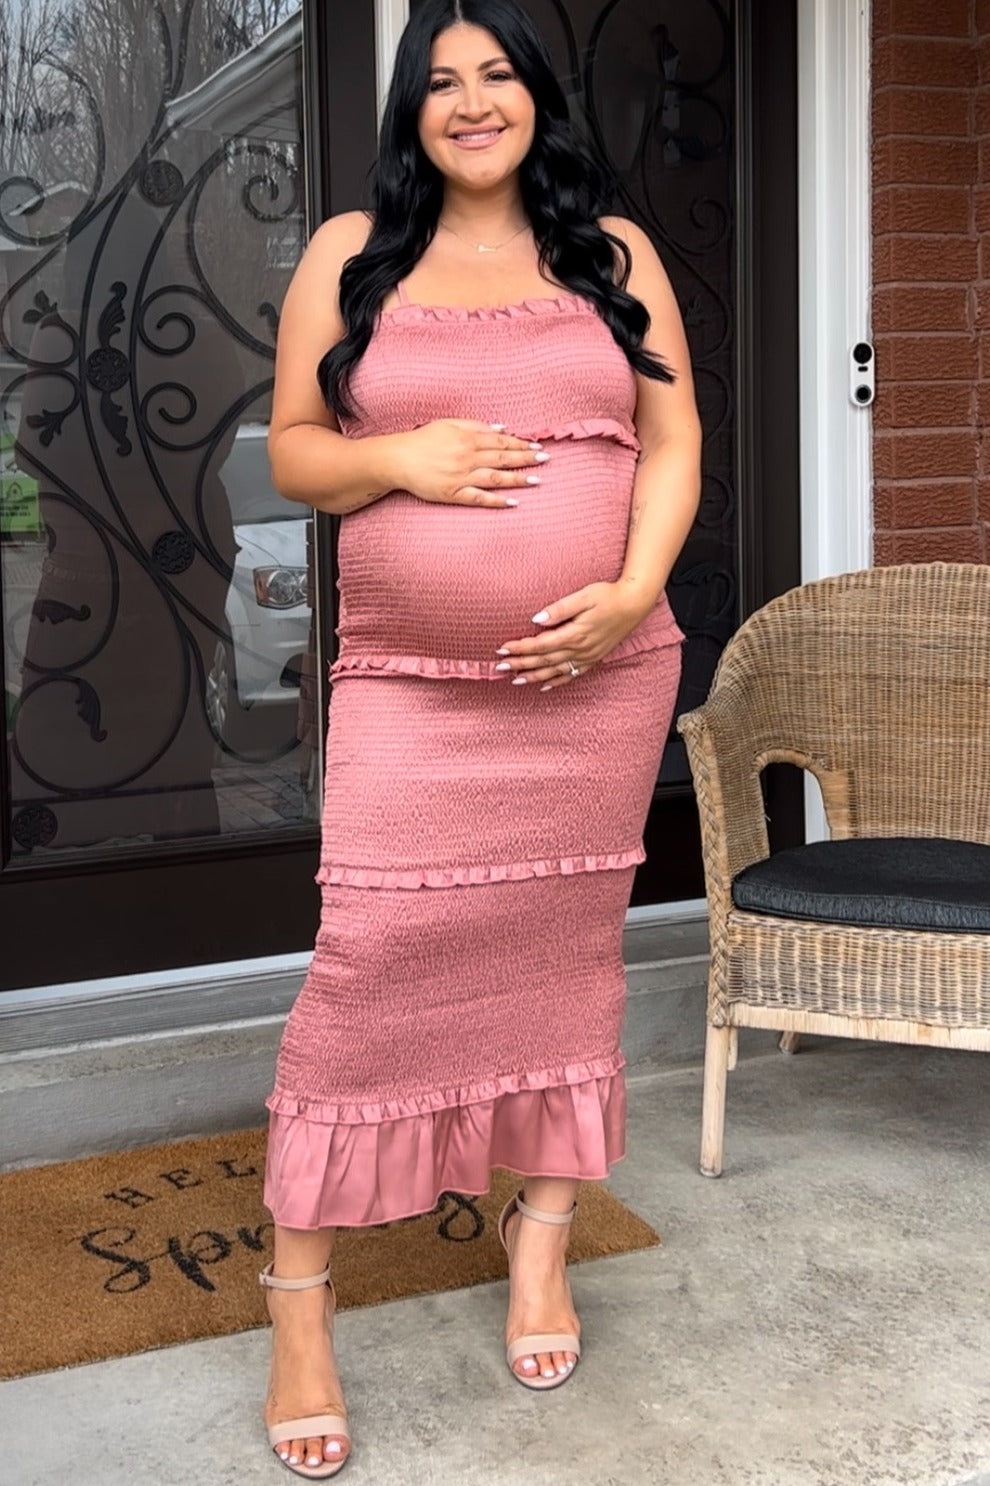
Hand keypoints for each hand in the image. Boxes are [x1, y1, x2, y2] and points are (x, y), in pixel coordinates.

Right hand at [389, 420, 546, 507]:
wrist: (398, 459)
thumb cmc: (423, 440)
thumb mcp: (449, 425)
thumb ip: (476, 425)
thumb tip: (502, 429)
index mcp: (467, 439)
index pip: (501, 441)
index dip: (520, 444)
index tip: (537, 446)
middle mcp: (467, 457)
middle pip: (502, 458)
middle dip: (526, 459)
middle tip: (545, 460)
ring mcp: (461, 477)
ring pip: (495, 478)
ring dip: (517, 479)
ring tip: (536, 480)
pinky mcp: (453, 493)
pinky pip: (478, 498)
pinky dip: (496, 500)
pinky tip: (512, 502)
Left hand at [495, 582, 651, 689]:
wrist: (635, 604)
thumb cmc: (609, 595)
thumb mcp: (584, 596)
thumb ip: (560, 608)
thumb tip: (536, 620)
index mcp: (575, 633)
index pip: (541, 644)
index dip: (520, 648)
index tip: (502, 648)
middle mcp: (580, 649)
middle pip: (544, 660)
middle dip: (520, 664)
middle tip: (499, 668)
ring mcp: (587, 656)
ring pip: (555, 671)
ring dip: (533, 676)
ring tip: (514, 680)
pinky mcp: (593, 658)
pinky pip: (571, 675)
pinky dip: (556, 681)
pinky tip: (544, 685)